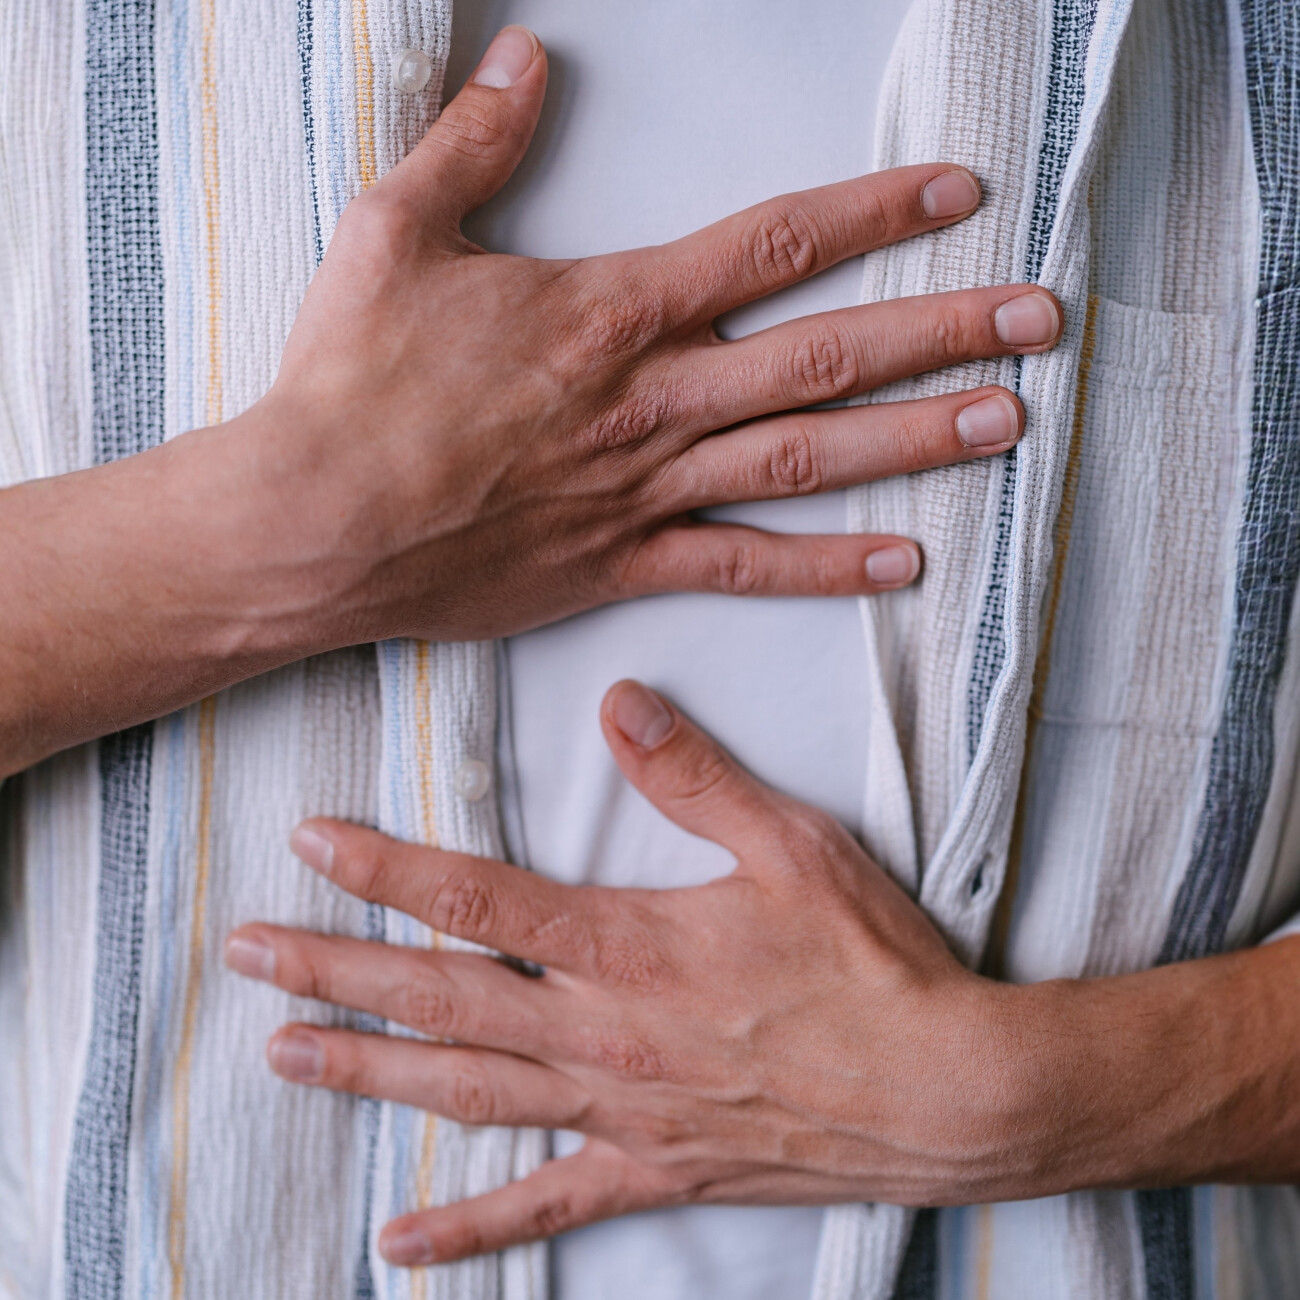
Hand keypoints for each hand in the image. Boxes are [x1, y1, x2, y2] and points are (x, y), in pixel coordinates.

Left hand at [224, 680, 1040, 1264]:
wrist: (946, 1091)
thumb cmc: (870, 963)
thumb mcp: (793, 843)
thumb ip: (694, 775)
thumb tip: (618, 703)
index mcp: (630, 946)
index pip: (479, 900)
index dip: (389, 868)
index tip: (315, 843)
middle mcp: (604, 1035)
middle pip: (443, 998)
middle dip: (336, 972)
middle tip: (250, 951)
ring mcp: (620, 1113)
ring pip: (465, 1092)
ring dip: (369, 1072)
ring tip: (286, 1055)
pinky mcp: (653, 1171)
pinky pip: (545, 1205)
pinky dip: (470, 1228)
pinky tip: (401, 1242)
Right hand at [247, 24, 1061, 642]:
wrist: (315, 519)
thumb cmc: (351, 381)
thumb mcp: (396, 232)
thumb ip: (471, 141)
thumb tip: (521, 57)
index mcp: (612, 310)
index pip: (771, 245)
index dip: (872, 213)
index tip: (955, 195)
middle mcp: (652, 399)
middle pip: (824, 354)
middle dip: (941, 330)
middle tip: (1039, 320)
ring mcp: (645, 489)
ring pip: (805, 458)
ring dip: (913, 439)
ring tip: (1005, 422)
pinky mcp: (621, 565)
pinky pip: (743, 565)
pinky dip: (825, 567)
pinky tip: (902, 561)